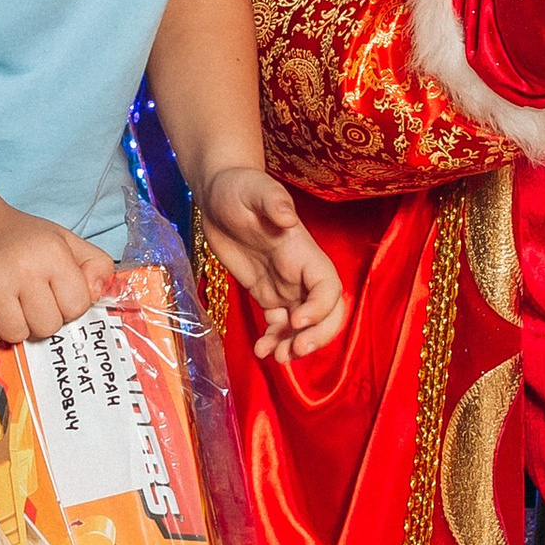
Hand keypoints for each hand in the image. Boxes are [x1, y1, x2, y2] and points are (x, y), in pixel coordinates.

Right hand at [0, 204, 118, 349]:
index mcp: (52, 253)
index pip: (77, 306)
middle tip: (29, 299)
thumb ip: (96, 264)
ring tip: (9, 303)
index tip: (54, 291)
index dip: (68, 304)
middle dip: (42, 318)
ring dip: (15, 326)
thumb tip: (96, 294)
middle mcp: (22, 268)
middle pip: (48, 327)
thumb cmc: (22, 239)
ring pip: (17, 336)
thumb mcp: (65, 241)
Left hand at [198, 166, 346, 357]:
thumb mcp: (253, 189)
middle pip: (326, 311)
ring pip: (304, 324)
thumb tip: (286, 217)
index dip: (320, 308)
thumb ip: (272, 201)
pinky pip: (279, 324)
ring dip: (296, 344)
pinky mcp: (265, 292)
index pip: (328, 286)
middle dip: (318, 335)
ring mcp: (284, 285)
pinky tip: (261, 350)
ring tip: (277, 357)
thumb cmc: (237, 187)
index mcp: (302, 251)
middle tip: (294, 351)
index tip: (296, 319)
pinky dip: (275, 340)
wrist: (216, 194)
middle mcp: (299, 272)